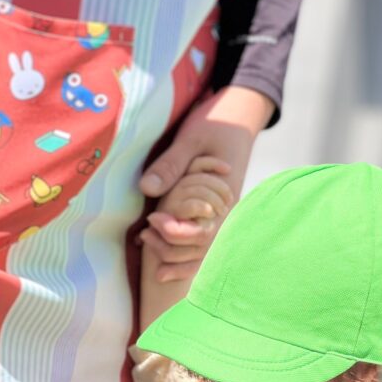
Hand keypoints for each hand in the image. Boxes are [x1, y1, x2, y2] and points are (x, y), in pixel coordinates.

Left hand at [137, 86, 274, 280]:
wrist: (238, 115)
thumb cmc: (214, 124)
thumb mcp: (191, 140)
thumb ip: (171, 165)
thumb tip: (146, 189)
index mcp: (225, 195)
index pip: (204, 232)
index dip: (176, 233)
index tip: (152, 220)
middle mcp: (227, 211)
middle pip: (202, 247)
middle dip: (171, 248)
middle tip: (143, 235)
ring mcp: (223, 213)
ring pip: (202, 250)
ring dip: (174, 253)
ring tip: (144, 242)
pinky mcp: (214, 212)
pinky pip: (201, 242)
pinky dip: (182, 255)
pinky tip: (160, 265)